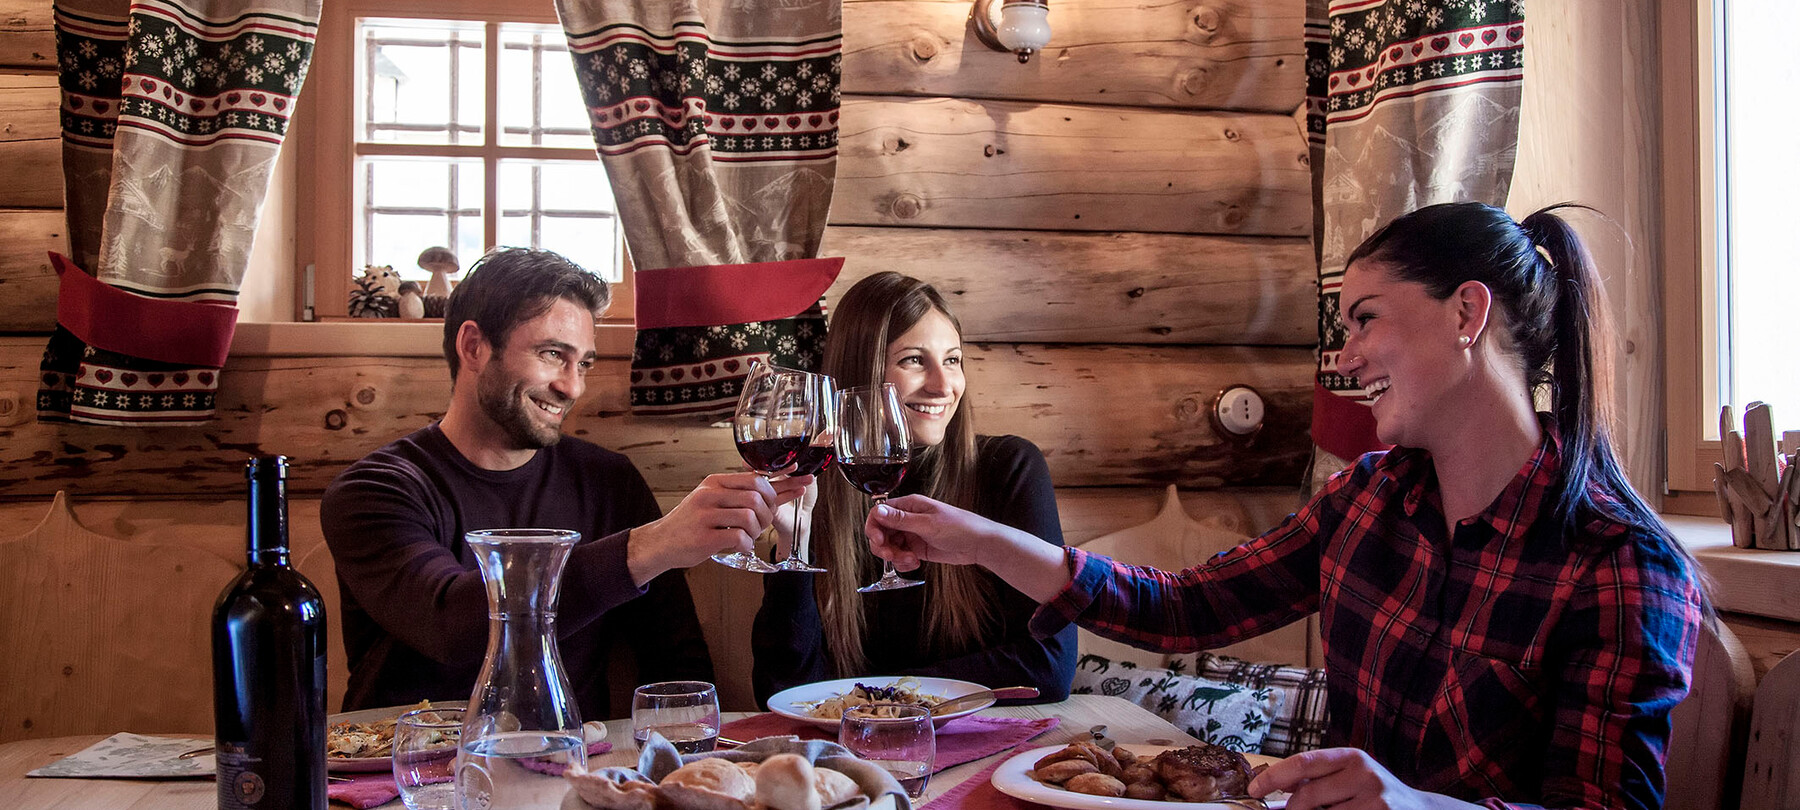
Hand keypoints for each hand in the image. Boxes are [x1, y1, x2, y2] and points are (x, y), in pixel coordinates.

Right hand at [628, 471, 813, 584]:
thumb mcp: (711, 500)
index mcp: (715, 482)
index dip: (783, 483)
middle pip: (757, 497)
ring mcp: (706, 515)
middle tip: (763, 525)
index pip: (756, 478)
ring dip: (756, 532)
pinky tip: (739, 546)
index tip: (803, 484)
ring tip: (748, 537)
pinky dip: (746, 545)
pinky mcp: (705, 538)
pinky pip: (740, 538)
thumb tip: (777, 487)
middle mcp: (710, 495)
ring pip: (750, 518)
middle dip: (768, 513)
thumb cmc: (691, 523)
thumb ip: (739, 495)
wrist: (661, 542)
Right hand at [865, 495, 1072, 601]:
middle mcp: (908, 519)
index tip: (879, 540)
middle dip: (883, 546)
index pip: (880, 513)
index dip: (874, 527)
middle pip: (881, 532)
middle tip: (892, 555)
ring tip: (910, 560)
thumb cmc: (959, 527)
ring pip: (889, 546)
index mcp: (909, 505)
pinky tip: (914, 564)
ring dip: (894, 556)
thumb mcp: (928, 524)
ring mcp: (912, 535)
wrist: (979, 544)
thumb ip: (901, 519)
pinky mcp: (917, 549)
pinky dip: (903, 563)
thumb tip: (878, 510)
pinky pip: (901, 556)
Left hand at [1248, 748, 1476, 809]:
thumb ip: (1316, 779)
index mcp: (1350, 756)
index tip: (1253, 790)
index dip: (1272, 777)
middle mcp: (1364, 773)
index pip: (1302, 763)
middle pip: (1308, 796)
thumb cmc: (1374, 794)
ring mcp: (1375, 799)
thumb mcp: (1348, 778)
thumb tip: (1275, 785)